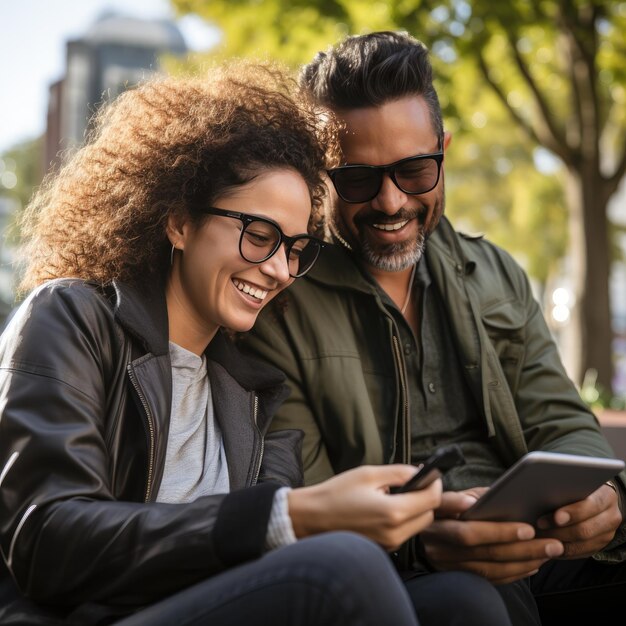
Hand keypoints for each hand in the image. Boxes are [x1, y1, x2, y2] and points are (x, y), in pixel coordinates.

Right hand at [288, 464, 441, 550]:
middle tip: (411, 482)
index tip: (429, 473)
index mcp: (393, 512)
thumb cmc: (336, 494)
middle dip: (425, 497)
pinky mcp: (383, 549)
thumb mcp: (368, 474)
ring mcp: (389, 544)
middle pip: (428, 515)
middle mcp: (395, 533)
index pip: (432, 498)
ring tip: (392, 495)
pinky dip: (402, 520)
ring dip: (414, 509)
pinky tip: (384, 508)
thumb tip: (419, 472)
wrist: (311, 518)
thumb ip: (399, 472)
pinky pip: (404, 533)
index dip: (434, 483)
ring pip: (417, 525)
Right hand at [420, 489, 563, 583]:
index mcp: (435, 511)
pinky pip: (488, 578)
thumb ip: (478, 497)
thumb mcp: (460, 496)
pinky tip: (534, 565)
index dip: (469, 510)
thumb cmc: (452, 510)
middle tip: (550, 541)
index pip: (449, 508)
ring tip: (549, 551)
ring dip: (521, 560)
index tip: (509, 518)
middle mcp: (435, 537)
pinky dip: (513, 572)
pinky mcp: (455, 575)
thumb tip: (510, 497)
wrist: (429, 539)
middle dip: (515, 541)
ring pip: (485, 564)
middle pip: (474, 541)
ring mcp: (443, 560)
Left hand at [535, 482, 621, 557]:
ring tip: (539, 536)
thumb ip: (565, 488)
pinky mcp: (600, 546)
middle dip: (560, 530)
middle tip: (540, 526)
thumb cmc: (579, 487)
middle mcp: (611, 517)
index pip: (591, 506)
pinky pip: (580, 553)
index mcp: (606, 496)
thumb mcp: (577, 483)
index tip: (557, 517)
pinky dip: (562, 550)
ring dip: (558, 542)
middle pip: (585, 529)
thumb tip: (540, 492)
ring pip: (582, 544)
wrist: (597, 498)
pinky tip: (547, 544)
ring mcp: (607, 534)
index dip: (573, 513)